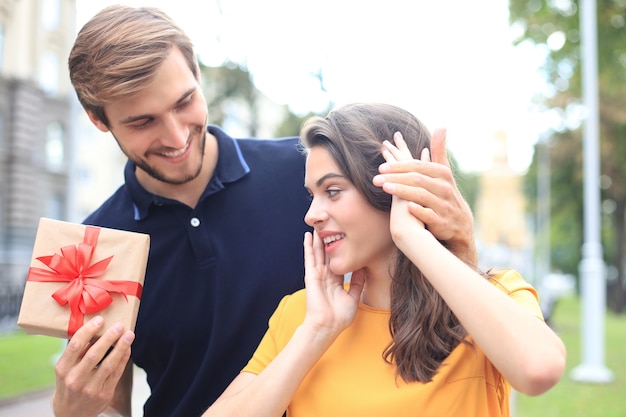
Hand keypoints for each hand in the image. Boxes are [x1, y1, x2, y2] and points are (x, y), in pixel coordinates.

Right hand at [52, 317, 133, 416]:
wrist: (70, 413)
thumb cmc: (69, 384)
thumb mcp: (65, 369)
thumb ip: (77, 352)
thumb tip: (95, 329)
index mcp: (63, 369)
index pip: (75, 345)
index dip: (88, 331)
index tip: (100, 320)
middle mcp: (75, 379)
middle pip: (94, 354)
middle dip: (108, 338)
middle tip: (119, 325)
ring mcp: (90, 388)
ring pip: (108, 364)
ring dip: (121, 347)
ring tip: (129, 334)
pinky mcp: (104, 394)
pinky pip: (116, 373)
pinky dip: (123, 359)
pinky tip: (128, 348)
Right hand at [302, 231, 364, 336]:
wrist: (327, 326)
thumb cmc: (339, 317)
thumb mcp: (353, 297)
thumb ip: (357, 283)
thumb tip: (362, 268)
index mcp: (336, 281)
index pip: (339, 261)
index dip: (342, 250)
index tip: (346, 237)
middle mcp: (326, 276)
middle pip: (327, 254)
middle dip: (328, 240)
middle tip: (331, 225)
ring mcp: (318, 275)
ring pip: (318, 253)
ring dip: (318, 239)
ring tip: (318, 226)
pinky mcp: (311, 275)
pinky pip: (310, 258)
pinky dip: (308, 247)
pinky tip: (307, 236)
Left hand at [373, 128, 476, 263]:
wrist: (459, 225)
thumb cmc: (445, 195)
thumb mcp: (444, 173)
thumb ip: (439, 152)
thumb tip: (441, 126)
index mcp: (443, 175)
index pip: (418, 167)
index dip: (399, 166)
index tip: (381, 167)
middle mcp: (444, 188)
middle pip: (417, 180)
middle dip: (395, 178)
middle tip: (376, 179)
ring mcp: (444, 205)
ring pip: (422, 195)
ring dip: (402, 191)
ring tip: (385, 188)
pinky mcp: (442, 222)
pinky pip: (430, 215)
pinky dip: (419, 210)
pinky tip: (407, 207)